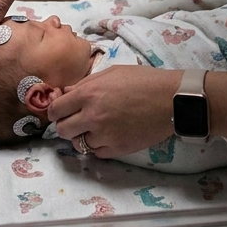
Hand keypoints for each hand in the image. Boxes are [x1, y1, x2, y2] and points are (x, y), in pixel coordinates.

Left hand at [47, 66, 180, 157]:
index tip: (59, 112)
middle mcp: (92, 116)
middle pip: (62, 130)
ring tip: (95, 128)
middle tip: (74, 121)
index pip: (55, 109)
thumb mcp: (111, 73)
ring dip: (83, 137)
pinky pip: (97, 153)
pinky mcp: (117, 149)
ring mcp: (104, 135)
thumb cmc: (143, 81)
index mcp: (88, 94)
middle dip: (65, 125)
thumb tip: (66, 92)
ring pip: (79, 144)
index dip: (55, 111)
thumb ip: (86, 84)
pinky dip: (98, 146)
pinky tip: (108, 135)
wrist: (172, 100)